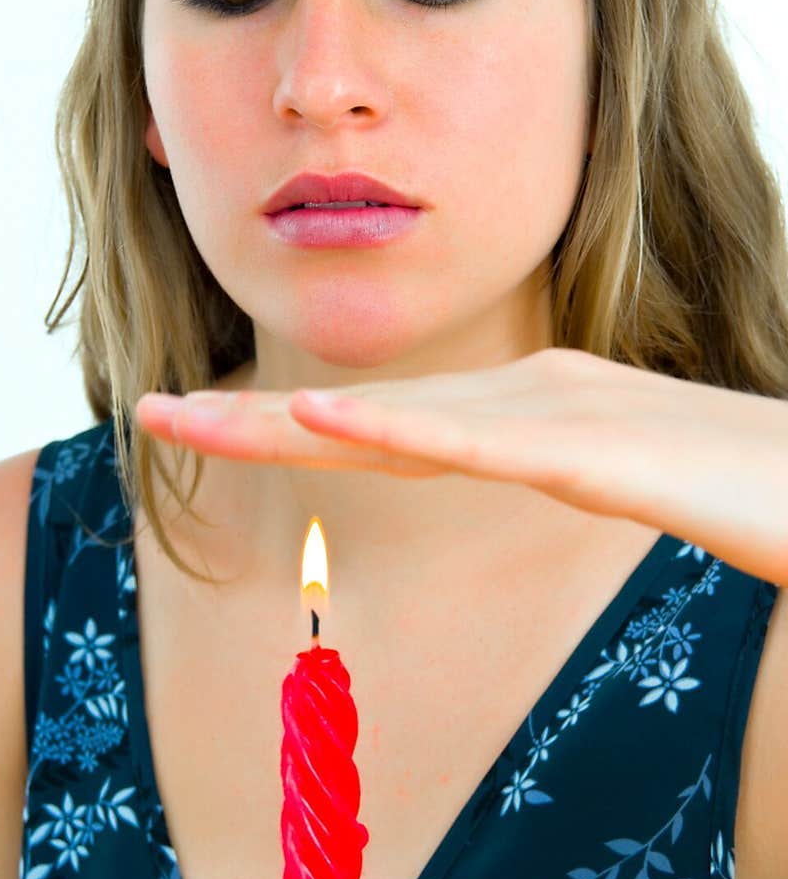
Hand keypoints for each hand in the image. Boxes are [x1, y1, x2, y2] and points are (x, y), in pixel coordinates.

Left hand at [135, 348, 787, 586]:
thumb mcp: (637, 473)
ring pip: (402, 421)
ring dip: (285, 418)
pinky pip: (483, 446)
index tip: (211, 423)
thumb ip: (574, 463)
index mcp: (537, 409)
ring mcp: (567, 419)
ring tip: (181, 413)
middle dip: (255, 414)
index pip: (393, 422)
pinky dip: (397, 430)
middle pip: (372, 414)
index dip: (293, 422)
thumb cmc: (750, 479)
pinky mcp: (605, 453)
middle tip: (151, 407)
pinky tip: (321, 423)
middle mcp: (535, 398)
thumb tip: (527, 458)